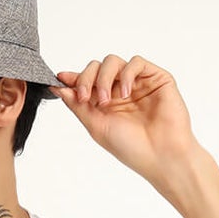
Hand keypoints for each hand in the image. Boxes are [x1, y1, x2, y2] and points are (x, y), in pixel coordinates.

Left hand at [49, 56, 204, 188]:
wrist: (161, 156)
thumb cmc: (131, 148)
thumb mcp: (96, 126)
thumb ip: (77, 105)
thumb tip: (57, 86)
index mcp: (106, 103)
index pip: (87, 81)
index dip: (74, 78)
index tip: (59, 78)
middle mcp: (121, 91)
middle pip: (97, 67)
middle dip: (87, 79)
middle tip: (87, 98)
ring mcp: (138, 83)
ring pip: (113, 62)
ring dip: (104, 78)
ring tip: (107, 101)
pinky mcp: (156, 78)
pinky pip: (136, 62)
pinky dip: (126, 74)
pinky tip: (125, 93)